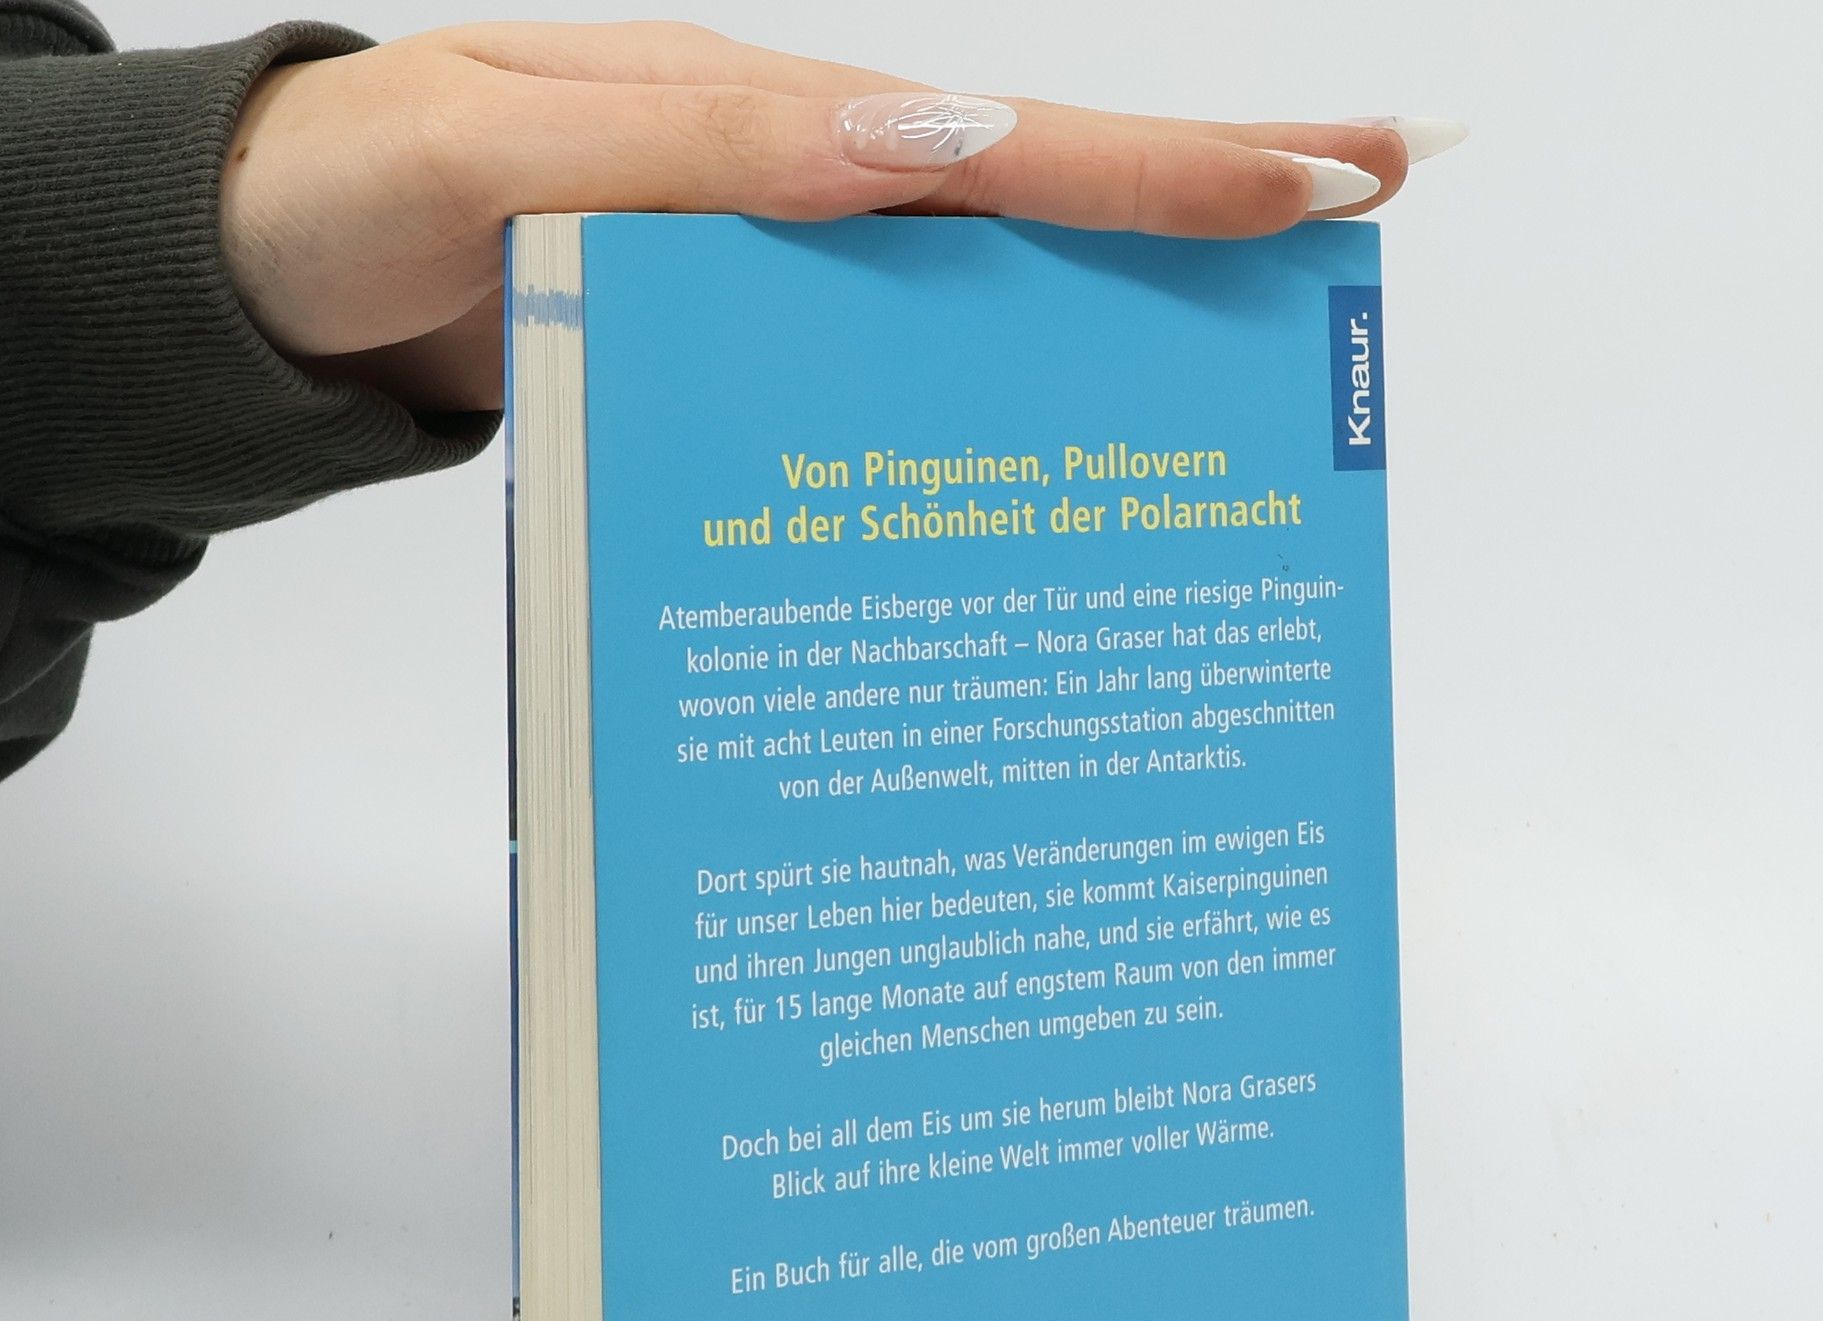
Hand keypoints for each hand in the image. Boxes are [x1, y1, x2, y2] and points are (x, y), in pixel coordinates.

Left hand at [221, 22, 1446, 413]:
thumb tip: (925, 142)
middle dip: (1196, 225)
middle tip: (1359, 232)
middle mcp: (793, 216)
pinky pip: (871, 411)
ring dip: (1103, 348)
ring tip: (1241, 390)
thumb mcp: (510, 140)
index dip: (1168, 167)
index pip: (1002, 144)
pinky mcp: (733, 389)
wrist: (264, 292)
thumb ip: (700, 148)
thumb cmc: (355, 194)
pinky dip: (964, 440)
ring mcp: (770, 308)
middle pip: (1028, 222)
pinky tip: (1026, 487)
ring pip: (967, 327)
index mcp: (764, 132)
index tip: (1331, 175)